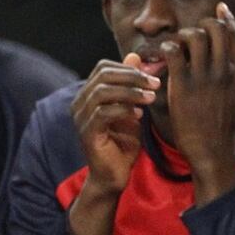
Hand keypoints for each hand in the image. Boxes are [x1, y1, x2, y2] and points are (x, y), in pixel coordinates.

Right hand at [68, 54, 155, 234]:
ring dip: (130, 92)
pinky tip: (139, 115)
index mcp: (88, 95)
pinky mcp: (87, 133)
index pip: (103, 67)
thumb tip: (136, 57)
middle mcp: (80, 103)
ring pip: (102, 91)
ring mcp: (81, 118)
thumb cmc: (122, 144)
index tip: (152, 76)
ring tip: (151, 98)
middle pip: (103, 75)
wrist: (114, 177)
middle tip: (155, 84)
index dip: (129, 68)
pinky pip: (103, 113)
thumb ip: (131, 87)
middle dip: (133, 77)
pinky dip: (124, 110)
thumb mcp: (131, 110)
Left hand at [164, 3, 234, 202]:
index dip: (226, 18)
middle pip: (215, 28)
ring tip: (177, 49)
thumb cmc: (224, 128)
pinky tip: (164, 60)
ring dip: (182, 37)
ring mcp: (205, 76)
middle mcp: (225, 70)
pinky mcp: (184, 85)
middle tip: (191, 36)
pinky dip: (166, 50)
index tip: (219, 9)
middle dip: (202, 25)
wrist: (213, 151)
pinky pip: (172, 51)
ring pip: (193, 35)